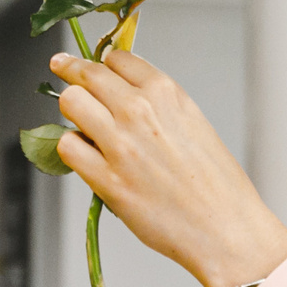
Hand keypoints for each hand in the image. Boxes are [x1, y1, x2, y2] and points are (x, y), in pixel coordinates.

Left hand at [49, 50, 286, 286]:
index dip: (102, 62)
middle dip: (71, 71)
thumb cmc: (217, 184)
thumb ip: (159, 104)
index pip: (118, 58)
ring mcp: (120, 144)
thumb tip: (124, 95)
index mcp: (166, 93)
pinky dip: (71, 147)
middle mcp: (140, 111)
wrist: (225, 228)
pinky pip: (68, 146)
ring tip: (79, 121)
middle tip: (61, 67)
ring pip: (70, 102)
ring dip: (71, 109)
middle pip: (87, 74)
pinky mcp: (106, 179)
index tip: (92, 64)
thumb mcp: (194, 123)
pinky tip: (84, 155)